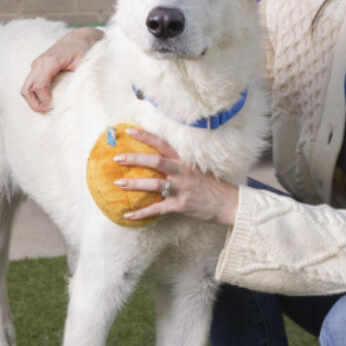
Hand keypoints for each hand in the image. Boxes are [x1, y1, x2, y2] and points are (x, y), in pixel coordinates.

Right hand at [20, 27, 103, 111]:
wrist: (80, 38)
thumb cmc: (84, 50)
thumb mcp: (84, 64)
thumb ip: (78, 78)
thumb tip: (74, 98)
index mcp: (49, 61)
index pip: (39, 86)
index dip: (44, 100)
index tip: (55, 107)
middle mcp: (39, 63)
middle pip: (27, 89)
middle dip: (35, 104)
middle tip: (49, 110)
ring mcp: (36, 65)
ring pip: (26, 88)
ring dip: (33, 101)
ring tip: (48, 106)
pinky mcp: (37, 68)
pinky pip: (30, 84)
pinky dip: (35, 95)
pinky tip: (47, 100)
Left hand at [114, 129, 239, 225]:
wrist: (228, 203)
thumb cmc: (209, 186)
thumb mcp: (195, 170)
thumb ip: (177, 165)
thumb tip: (156, 161)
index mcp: (183, 161)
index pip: (162, 144)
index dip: (145, 136)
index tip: (129, 130)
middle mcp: (181, 172)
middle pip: (156, 161)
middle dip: (135, 159)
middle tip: (117, 158)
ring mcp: (181, 189)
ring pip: (154, 184)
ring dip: (134, 184)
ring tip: (118, 184)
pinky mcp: (181, 205)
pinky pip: (157, 209)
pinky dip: (142, 213)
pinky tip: (128, 215)